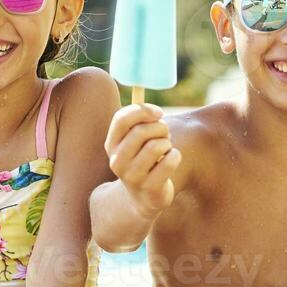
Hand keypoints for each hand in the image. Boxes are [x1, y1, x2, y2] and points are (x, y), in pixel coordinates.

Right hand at [105, 103, 180, 218]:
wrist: (143, 199)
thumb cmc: (143, 160)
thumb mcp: (134, 140)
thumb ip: (137, 118)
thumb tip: (140, 87)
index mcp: (111, 145)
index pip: (122, 118)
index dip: (143, 111)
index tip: (158, 113)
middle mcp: (117, 161)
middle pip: (141, 131)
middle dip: (160, 128)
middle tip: (165, 134)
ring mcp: (132, 176)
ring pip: (157, 146)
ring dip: (168, 143)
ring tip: (166, 149)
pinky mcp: (149, 188)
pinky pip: (170, 160)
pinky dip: (175, 156)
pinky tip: (171, 161)